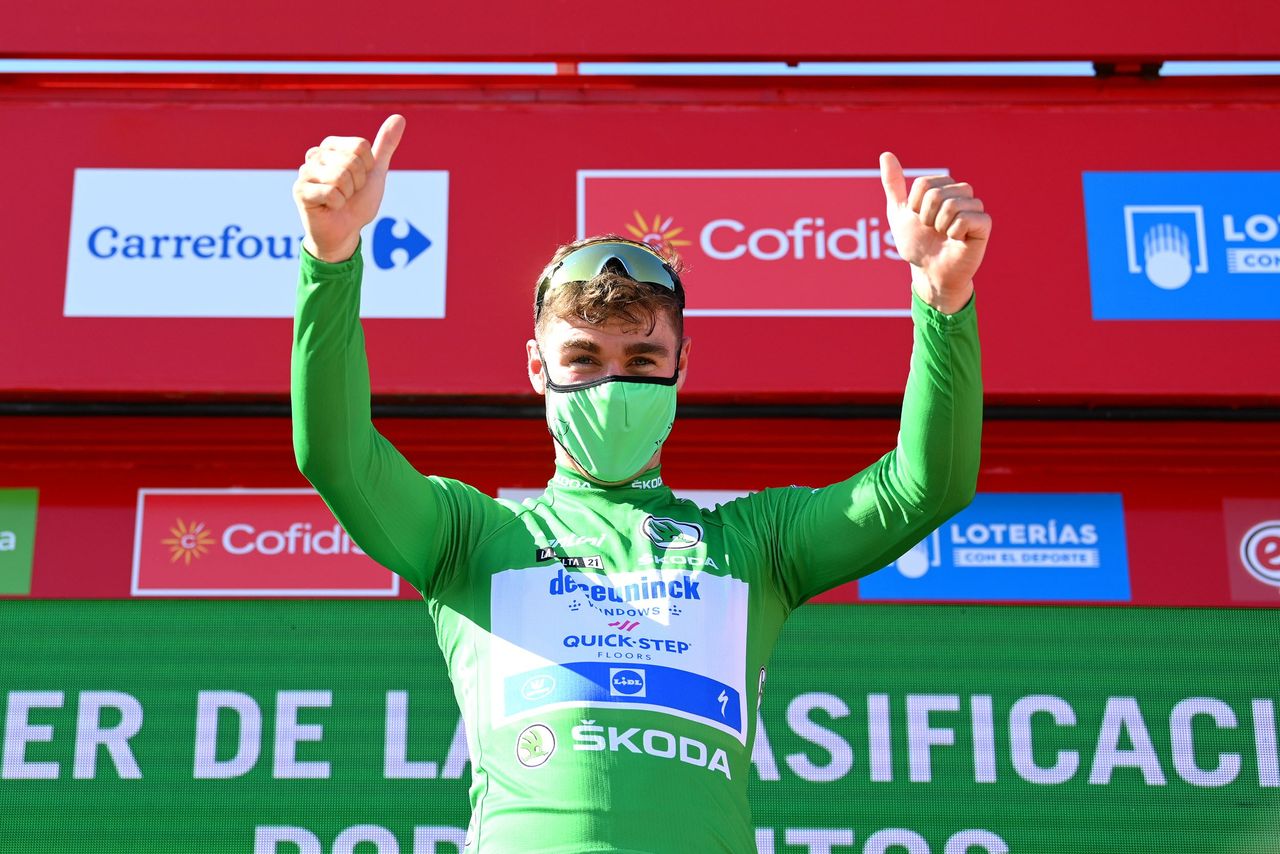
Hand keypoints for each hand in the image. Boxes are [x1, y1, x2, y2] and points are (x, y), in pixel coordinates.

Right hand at [292, 114, 405, 262]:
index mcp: (331, 146)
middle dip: (358, 183)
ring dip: (348, 195)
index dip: (367, 167)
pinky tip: (329, 207)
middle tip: (348, 194)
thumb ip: (385, 145)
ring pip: (341, 176)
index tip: (360, 180)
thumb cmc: (357, 202)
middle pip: (351, 161)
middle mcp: (315, 155)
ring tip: (339, 200)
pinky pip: (331, 193)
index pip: (360, 146)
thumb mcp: (375, 172)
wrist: (346, 232)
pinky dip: (338, 204)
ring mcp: (304, 172)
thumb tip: (399, 118)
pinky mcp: (300, 191)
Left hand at [880, 152, 990, 313]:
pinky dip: (954, 231)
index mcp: (942, 187)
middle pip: (937, 192)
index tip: (919, 220)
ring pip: (952, 204)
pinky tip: (956, 239)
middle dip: (926, 216)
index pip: (923, 184)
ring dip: (940, 225)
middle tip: (932, 230)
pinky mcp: (984, 224)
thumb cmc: (916, 243)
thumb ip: (893, 184)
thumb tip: (886, 155)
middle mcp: (961, 193)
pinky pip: (966, 218)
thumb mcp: (899, 213)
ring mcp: (974, 207)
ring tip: (943, 234)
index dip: (915, 206)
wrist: (929, 271)